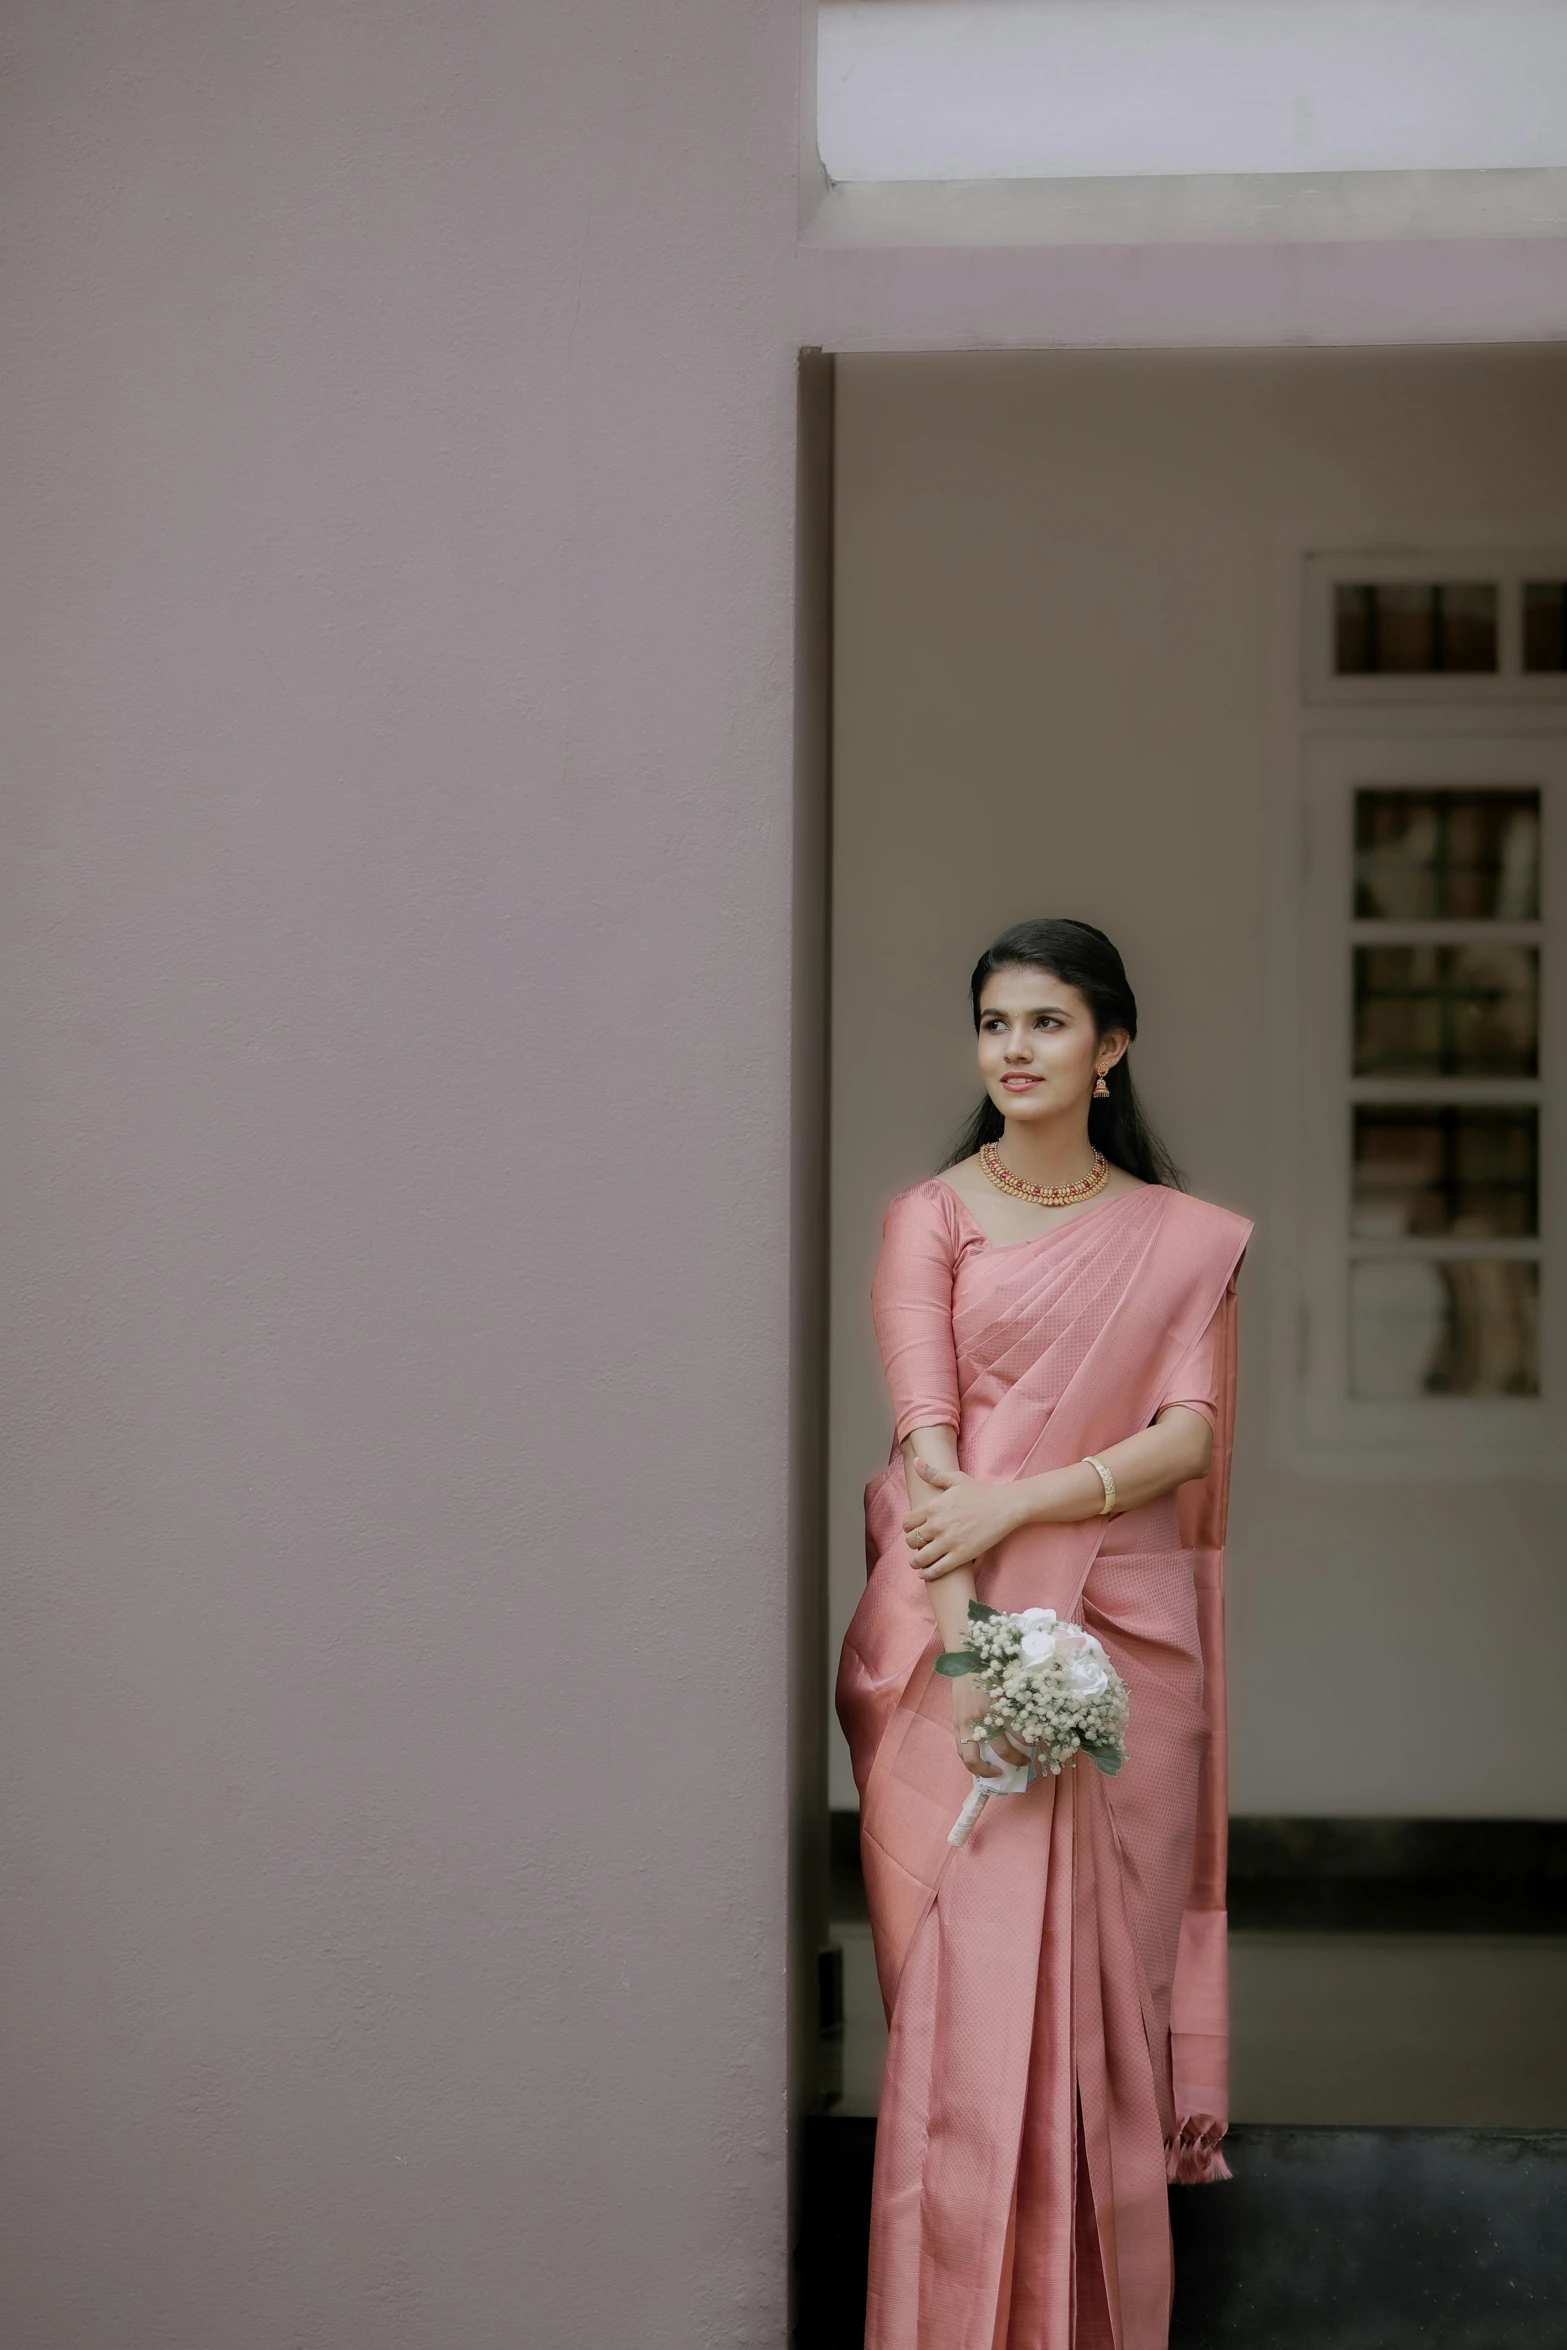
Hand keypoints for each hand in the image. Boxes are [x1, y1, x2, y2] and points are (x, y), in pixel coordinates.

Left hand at [904, 1457, 1021, 1582]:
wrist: (1004, 1507)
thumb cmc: (980, 1492)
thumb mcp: (955, 1478)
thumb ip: (933, 1473)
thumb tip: (916, 1461)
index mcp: (933, 1506)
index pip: (907, 1523)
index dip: (908, 1528)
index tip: (912, 1531)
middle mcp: (937, 1525)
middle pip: (912, 1541)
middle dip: (912, 1544)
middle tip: (917, 1545)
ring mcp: (948, 1542)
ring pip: (920, 1558)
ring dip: (916, 1562)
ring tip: (918, 1562)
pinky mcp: (960, 1556)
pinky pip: (936, 1570)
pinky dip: (927, 1574)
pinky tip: (925, 1574)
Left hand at [950, 1674, 1027, 1780]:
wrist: (966, 1658)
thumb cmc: (963, 1685)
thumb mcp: (959, 1711)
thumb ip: (968, 1729)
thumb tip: (982, 1751)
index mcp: (960, 1726)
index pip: (968, 1759)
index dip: (982, 1771)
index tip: (995, 1772)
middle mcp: (974, 1721)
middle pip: (997, 1752)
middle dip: (1013, 1762)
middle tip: (1022, 1764)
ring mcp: (990, 1711)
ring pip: (1013, 1739)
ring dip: (1025, 1748)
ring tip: (1032, 1745)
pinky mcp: (1003, 1699)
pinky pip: (1019, 1722)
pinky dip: (1029, 1729)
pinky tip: (1035, 1728)